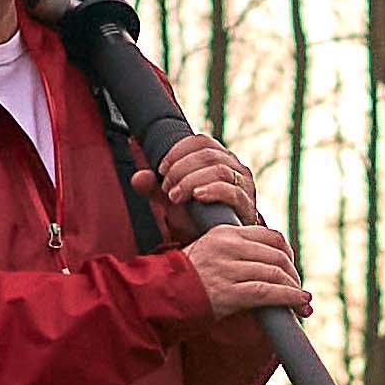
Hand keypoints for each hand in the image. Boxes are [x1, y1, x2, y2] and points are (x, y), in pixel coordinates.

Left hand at [131, 133, 258, 226]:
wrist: (216, 242)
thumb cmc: (198, 216)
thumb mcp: (172, 199)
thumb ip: (155, 188)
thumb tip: (137, 178)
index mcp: (218, 158)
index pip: (201, 141)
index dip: (179, 151)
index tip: (161, 169)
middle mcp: (234, 166)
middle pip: (208, 154)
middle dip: (181, 169)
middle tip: (166, 188)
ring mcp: (243, 184)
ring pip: (219, 170)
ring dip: (191, 181)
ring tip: (175, 196)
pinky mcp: (247, 204)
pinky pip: (232, 191)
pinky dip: (212, 191)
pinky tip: (197, 196)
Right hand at [183, 222, 311, 318]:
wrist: (159, 296)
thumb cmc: (185, 278)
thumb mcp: (208, 250)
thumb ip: (235, 250)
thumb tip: (268, 263)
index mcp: (225, 233)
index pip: (270, 236)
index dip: (288, 253)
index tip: (291, 267)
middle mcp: (228, 247)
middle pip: (277, 255)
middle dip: (293, 274)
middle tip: (298, 288)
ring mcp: (228, 269)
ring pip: (275, 274)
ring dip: (294, 289)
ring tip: (301, 302)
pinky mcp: (228, 292)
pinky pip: (267, 293)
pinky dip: (289, 298)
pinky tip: (300, 304)